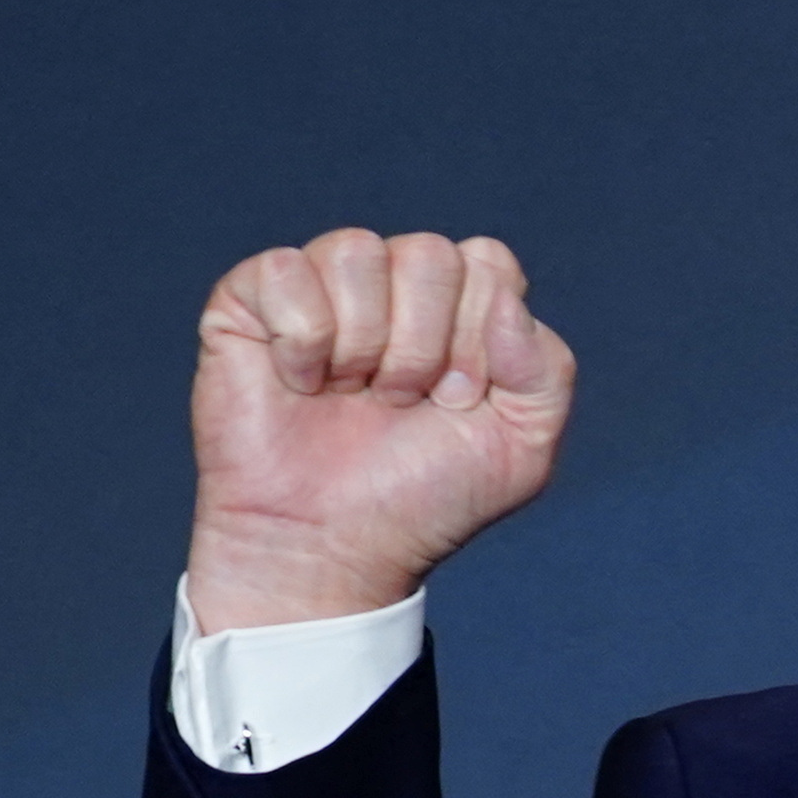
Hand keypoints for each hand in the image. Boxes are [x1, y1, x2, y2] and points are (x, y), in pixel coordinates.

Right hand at [186, 227, 576, 629]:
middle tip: (402, 403)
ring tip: (352, 396)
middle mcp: (393, 283)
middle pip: (430, 253)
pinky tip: (299, 384)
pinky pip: (286, 270)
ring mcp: (322, 285)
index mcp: (460, 305)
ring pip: (358, 251)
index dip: (479, 336)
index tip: (459, 401)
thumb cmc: (424, 497)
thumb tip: (505, 299)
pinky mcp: (250, 298)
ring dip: (364, 344)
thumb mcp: (522, 448)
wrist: (332, 546)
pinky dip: (301, 342)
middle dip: (424, 346)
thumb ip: (547, 368)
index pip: (488, 263)